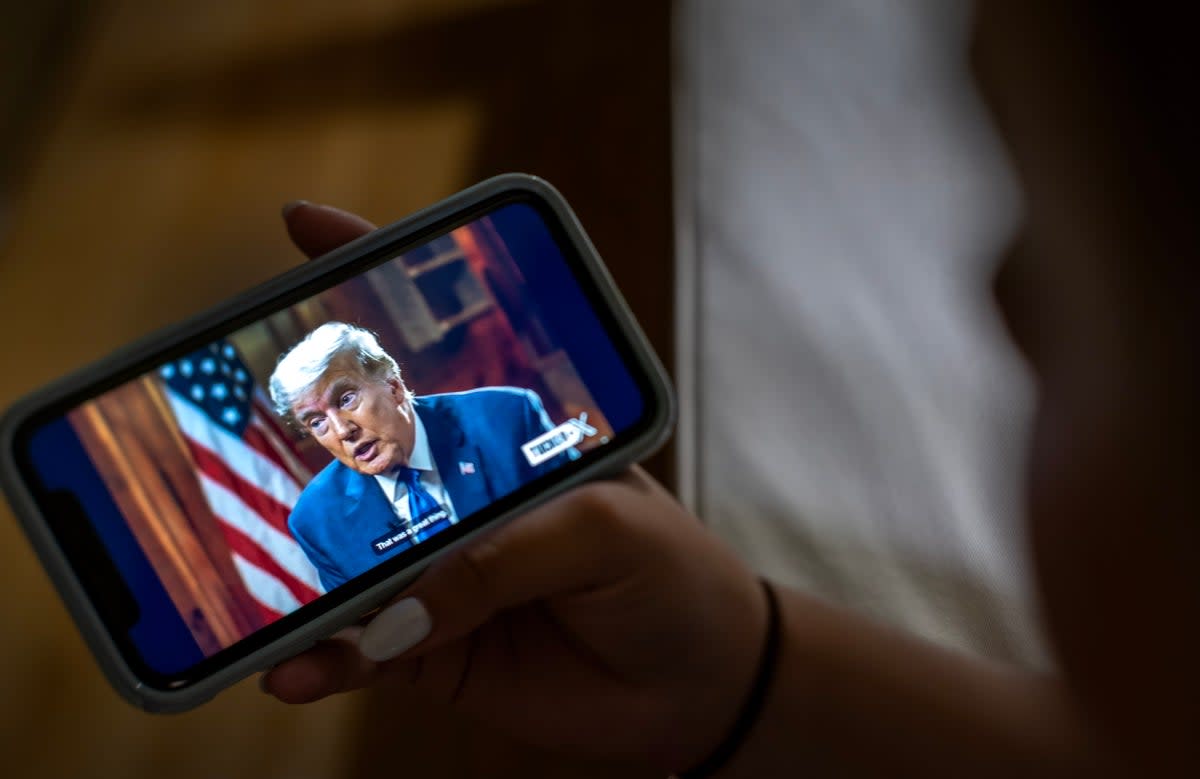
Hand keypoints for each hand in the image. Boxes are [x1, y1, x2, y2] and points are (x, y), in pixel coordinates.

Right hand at [262, 203, 768, 773]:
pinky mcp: (426, 642)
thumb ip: (500, 557)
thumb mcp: (603, 530)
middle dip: (296, 430)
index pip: (432, 347)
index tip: (304, 223)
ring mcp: (433, 565)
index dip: (369, 284)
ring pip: (341, 556)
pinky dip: (322, 660)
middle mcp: (456, 487)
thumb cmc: (669, 573)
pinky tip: (294, 670)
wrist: (696, 682)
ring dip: (290, 570)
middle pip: (360, 446)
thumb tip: (395, 611)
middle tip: (229, 427)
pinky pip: (357, 647)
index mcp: (505, 432)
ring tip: (246, 586)